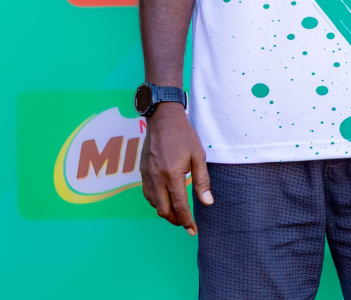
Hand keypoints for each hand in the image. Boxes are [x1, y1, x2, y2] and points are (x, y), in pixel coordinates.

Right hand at [140, 103, 211, 233]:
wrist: (163, 119)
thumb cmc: (184, 136)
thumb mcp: (199, 156)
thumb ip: (202, 181)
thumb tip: (207, 202)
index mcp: (172, 175)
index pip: (179, 205)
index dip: (187, 221)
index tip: (193, 231)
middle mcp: (156, 178)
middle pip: (163, 210)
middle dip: (175, 220)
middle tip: (187, 224)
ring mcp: (147, 176)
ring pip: (153, 204)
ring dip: (165, 212)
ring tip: (178, 213)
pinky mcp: (142, 172)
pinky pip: (147, 194)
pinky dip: (156, 202)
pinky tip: (165, 200)